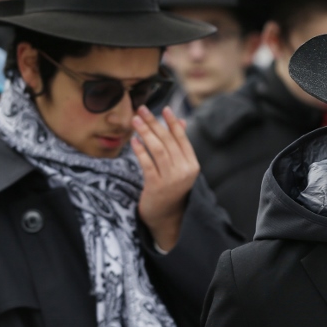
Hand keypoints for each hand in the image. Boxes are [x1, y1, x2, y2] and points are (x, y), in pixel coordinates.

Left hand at [131, 105, 200, 251]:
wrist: (166, 217)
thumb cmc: (171, 189)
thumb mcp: (180, 168)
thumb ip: (180, 146)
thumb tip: (181, 121)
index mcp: (192, 166)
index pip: (182, 139)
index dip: (172, 123)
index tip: (164, 108)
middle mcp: (184, 172)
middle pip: (168, 142)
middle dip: (155, 123)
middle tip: (142, 109)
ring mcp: (171, 180)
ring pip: (158, 150)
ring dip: (146, 133)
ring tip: (135, 120)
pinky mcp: (157, 186)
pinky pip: (147, 164)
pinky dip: (140, 150)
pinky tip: (134, 140)